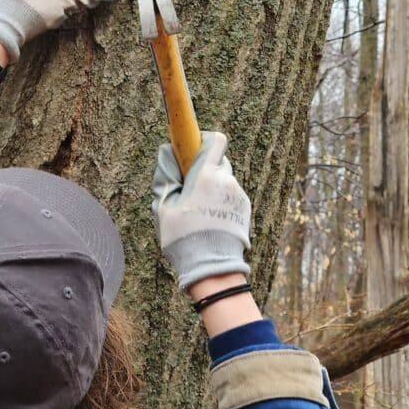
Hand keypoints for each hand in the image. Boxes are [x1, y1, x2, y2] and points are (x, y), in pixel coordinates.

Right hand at [151, 131, 250, 288]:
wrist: (213, 268)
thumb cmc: (183, 237)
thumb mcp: (163, 207)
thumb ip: (165, 177)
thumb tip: (166, 154)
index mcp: (207, 174)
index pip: (214, 140)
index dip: (203, 140)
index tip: (190, 151)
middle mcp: (227, 180)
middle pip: (218, 161)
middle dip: (203, 170)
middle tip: (188, 191)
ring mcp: (239, 195)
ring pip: (224, 181)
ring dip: (212, 188)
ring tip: (198, 213)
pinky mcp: (245, 209)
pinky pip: (230, 197)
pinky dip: (220, 203)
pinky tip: (209, 222)